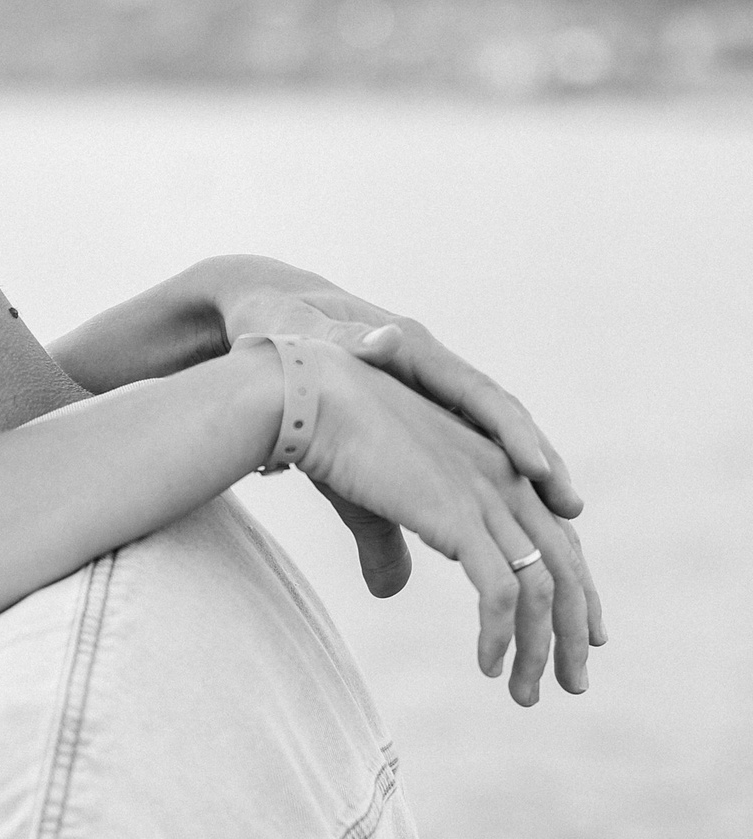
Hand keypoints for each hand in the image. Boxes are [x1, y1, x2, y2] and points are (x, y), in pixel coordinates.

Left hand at [206, 256, 584, 598]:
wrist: (266, 315)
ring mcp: (425, 392)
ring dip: (523, 480)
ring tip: (560, 522)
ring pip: (487, 439)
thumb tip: (382, 340)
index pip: (477, 393)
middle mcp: (430, 369)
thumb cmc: (281, 325)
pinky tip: (503, 524)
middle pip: (500, 418)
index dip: (511, 432)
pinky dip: (486, 485)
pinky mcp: (412, 415)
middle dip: (538, 462)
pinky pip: (460, 453)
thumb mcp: (306, 337)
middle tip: (571, 508)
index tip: (537, 468)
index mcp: (412, 348)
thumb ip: (344, 345)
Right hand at [294, 341, 602, 703]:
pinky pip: (499, 590)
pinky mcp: (458, 515)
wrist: (311, 400)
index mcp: (495, 468)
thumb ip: (391, 547)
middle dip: (575, 631)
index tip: (584, 639)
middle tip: (574, 684)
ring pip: (542, 587)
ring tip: (526, 694)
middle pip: (565, 566)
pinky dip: (500, 635)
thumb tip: (392, 590)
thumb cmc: (333, 443)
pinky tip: (489, 667)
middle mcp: (506, 478)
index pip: (558, 538)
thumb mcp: (373, 505)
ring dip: (540, 648)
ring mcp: (486, 495)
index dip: (577, 591)